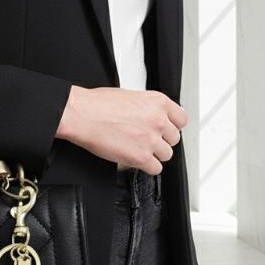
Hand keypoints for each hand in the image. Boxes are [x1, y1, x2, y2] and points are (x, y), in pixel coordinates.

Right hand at [54, 85, 187, 174]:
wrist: (82, 115)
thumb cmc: (97, 104)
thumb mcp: (130, 96)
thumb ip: (147, 107)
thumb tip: (152, 116)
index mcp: (158, 102)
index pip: (181, 119)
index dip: (172, 126)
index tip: (166, 129)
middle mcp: (158, 120)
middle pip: (174, 138)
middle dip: (161, 140)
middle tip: (146, 139)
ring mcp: (151, 140)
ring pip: (166, 154)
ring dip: (154, 154)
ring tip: (139, 149)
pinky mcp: (141, 157)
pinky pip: (156, 168)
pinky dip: (147, 166)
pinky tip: (136, 159)